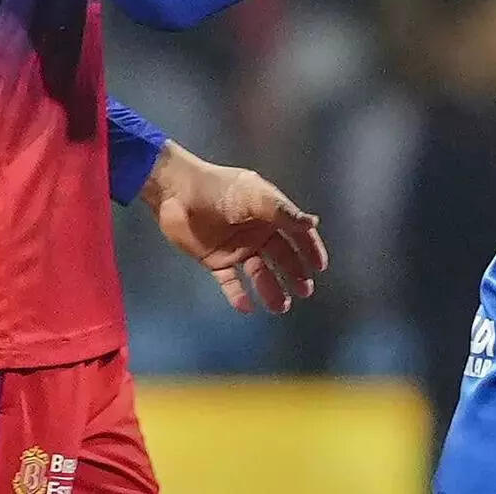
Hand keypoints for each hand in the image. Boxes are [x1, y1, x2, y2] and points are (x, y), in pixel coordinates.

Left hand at [140, 142, 327, 314]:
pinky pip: (231, 282)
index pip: (296, 233)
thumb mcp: (254, 196)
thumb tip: (313, 223)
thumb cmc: (219, 189)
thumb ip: (283, 212)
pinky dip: (238, 295)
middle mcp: (256, 232)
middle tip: (304, 291)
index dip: (310, 249)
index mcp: (269, 214)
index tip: (319, 268)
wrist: (176, 192)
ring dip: (270, 289)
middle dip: (294, 274)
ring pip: (259, 273)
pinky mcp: (215, 261)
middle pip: (281, 257)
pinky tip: (247, 307)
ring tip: (279, 306)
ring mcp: (236, 248)